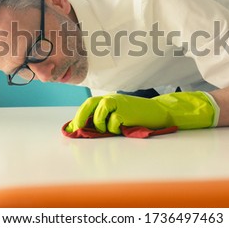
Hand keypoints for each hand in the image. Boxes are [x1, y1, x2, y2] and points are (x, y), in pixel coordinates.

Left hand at [65, 91, 218, 134]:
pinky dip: (115, 129)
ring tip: (112, 128)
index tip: (69, 129)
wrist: (159, 113)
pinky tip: (125, 127)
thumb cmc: (138, 116)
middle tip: (76, 129)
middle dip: (80, 117)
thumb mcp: (119, 115)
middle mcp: (112, 99)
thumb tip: (83, 129)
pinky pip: (113, 123)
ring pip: (99, 115)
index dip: (78, 115)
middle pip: (90, 104)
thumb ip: (104, 118)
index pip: (89, 104)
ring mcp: (119, 104)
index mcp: (109, 99)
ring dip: (101, 125)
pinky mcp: (125, 112)